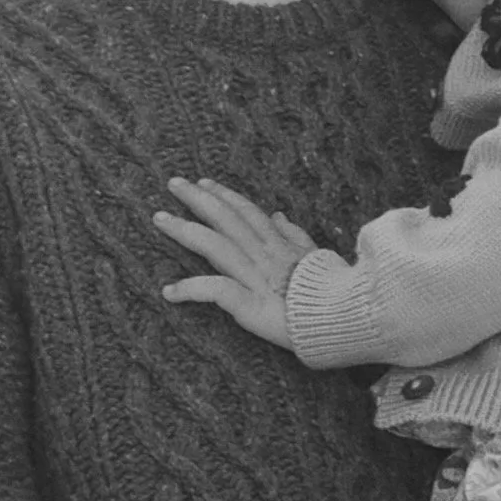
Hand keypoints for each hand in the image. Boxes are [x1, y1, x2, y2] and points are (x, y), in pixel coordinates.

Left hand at [156, 178, 317, 346]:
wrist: (341, 318)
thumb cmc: (331, 292)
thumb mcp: (315, 257)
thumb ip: (294, 236)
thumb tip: (279, 215)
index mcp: (278, 245)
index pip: (247, 212)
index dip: (224, 195)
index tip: (203, 182)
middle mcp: (263, 255)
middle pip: (225, 219)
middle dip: (198, 199)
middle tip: (173, 183)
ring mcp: (254, 277)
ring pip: (214, 245)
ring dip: (184, 230)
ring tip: (159, 219)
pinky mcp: (249, 303)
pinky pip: (214, 290)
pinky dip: (190, 289)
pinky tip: (169, 292)